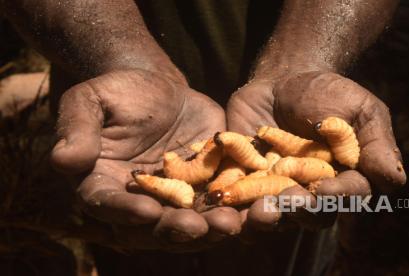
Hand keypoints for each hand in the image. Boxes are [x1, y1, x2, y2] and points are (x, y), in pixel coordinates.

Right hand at [51, 69, 240, 249]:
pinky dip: (236, 209)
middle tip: (196, 227)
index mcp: (105, 184)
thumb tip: (62, 160)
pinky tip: (253, 209)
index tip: (146, 211)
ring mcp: (176, 199)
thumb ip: (77, 129)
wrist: (160, 88)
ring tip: (230, 224)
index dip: (125, 211)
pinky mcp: (206, 187)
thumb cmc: (120, 91)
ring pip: (192, 222)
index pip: (108, 204)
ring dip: (211, 228)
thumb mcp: (93, 100)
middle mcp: (140, 201)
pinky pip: (221, 203)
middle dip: (175, 229)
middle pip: (154, 226)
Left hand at [227, 71, 405, 230]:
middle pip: (310, 215)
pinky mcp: (246, 181)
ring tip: (257, 208)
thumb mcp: (359, 109)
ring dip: (265, 215)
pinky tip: (222, 197)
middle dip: (300, 211)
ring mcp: (277, 189)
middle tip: (289, 201)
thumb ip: (375, 144)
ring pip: (274, 214)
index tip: (325, 190)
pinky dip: (232, 200)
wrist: (282, 80)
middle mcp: (312, 192)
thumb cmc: (328, 93)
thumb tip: (397, 179)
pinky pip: (239, 198)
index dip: (338, 197)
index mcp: (345, 180)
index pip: (347, 196)